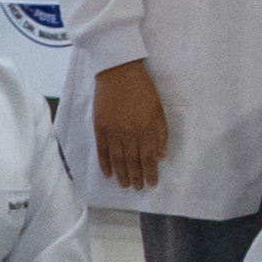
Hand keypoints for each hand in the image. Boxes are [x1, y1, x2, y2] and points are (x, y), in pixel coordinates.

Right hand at [89, 59, 170, 193]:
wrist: (118, 72)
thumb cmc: (142, 89)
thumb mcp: (158, 109)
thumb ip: (160, 133)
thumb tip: (161, 155)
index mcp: (146, 128)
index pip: (149, 157)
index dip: (150, 172)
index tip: (151, 183)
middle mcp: (129, 133)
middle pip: (132, 162)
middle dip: (136, 178)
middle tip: (137, 188)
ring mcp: (113, 131)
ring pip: (117, 159)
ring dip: (121, 175)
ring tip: (124, 186)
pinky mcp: (99, 127)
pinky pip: (102, 150)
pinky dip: (104, 164)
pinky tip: (108, 173)